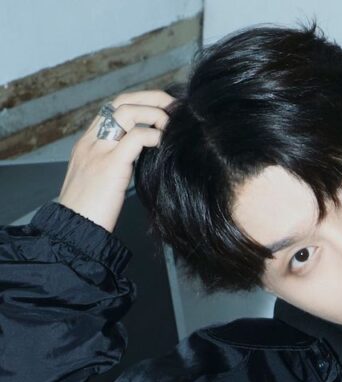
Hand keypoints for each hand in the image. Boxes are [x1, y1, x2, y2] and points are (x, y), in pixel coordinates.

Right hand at [57, 90, 175, 232]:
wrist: (73, 228)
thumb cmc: (91, 209)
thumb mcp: (103, 177)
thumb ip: (119, 160)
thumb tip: (147, 152)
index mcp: (88, 142)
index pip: (114, 108)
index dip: (141, 102)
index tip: (163, 109)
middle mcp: (91, 141)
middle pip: (121, 102)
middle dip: (151, 98)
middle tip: (174, 106)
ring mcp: (98, 150)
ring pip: (126, 112)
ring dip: (154, 113)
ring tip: (171, 125)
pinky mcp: (109, 165)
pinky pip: (136, 137)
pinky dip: (154, 135)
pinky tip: (164, 143)